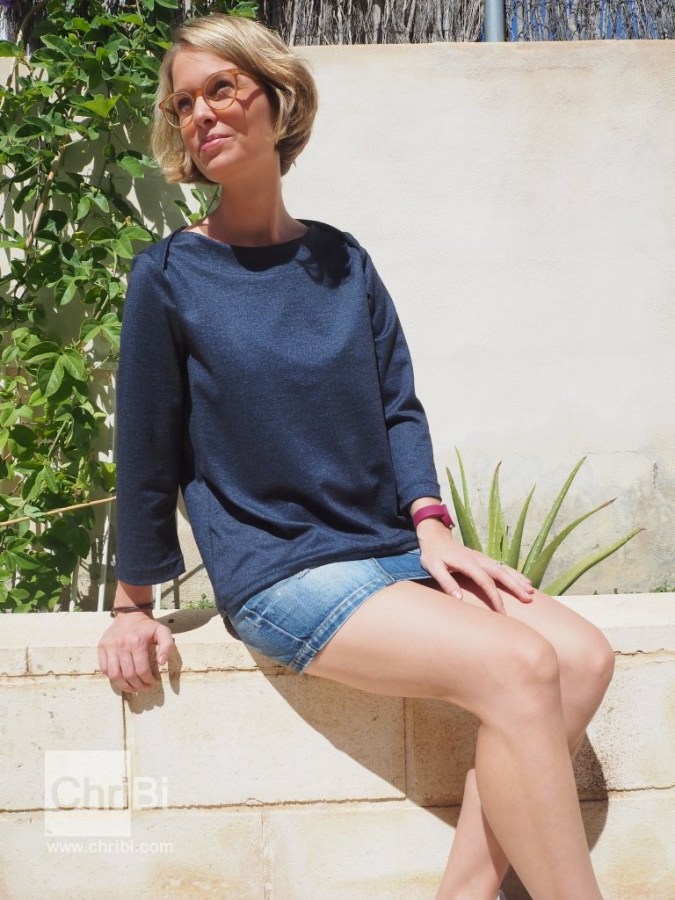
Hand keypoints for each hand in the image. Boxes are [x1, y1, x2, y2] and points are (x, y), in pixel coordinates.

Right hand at [98, 613, 174, 693]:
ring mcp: (110, 646)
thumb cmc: (147, 626)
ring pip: (115, 674)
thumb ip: (167, 646)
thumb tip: (162, 663)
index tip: (152, 683)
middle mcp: (121, 645)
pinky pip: (104, 668)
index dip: (147, 680)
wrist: (130, 614)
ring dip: (124, 686)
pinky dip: (112, 678)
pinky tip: (121, 679)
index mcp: (137, 642)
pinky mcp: (102, 647)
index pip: (141, 670)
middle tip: (143, 688)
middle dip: (137, 685)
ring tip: (132, 688)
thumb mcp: (163, 631)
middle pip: (128, 674)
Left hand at [416, 518, 534, 612]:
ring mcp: (482, 558)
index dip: (494, 597)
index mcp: (467, 563)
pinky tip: (523, 580)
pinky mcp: (483, 558)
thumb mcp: (433, 568)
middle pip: (501, 573)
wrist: (435, 536)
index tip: (502, 612)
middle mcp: (478, 559)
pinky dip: (514, 573)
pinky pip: (502, 566)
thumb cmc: (432, 554)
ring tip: (531, 590)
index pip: (485, 582)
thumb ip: (446, 582)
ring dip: (518, 579)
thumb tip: (459, 598)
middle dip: (515, 586)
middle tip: (528, 599)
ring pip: (504, 568)